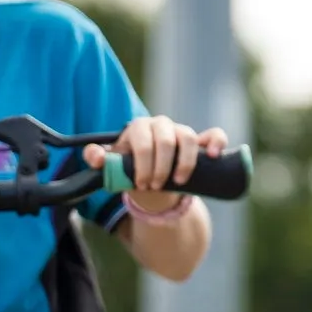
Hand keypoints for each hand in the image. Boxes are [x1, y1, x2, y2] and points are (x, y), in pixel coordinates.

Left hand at [84, 117, 226, 216]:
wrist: (152, 180)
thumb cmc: (131, 169)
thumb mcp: (113, 167)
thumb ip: (100, 161)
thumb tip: (95, 157)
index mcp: (139, 127)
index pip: (142, 142)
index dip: (142, 165)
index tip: (141, 184)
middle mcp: (161, 125)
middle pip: (165, 141)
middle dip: (160, 168)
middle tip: (155, 186)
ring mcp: (182, 131)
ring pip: (188, 138)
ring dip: (184, 163)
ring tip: (179, 182)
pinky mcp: (201, 140)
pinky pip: (214, 134)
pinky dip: (216, 142)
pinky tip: (213, 155)